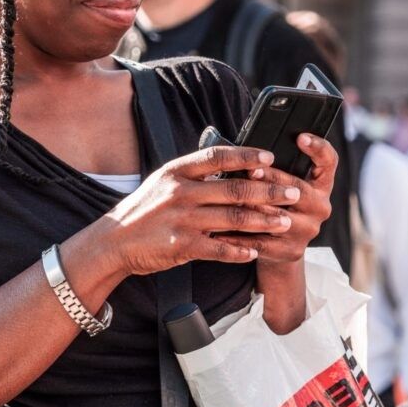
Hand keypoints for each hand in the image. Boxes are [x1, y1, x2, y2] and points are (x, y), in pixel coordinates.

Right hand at [105, 145, 303, 276]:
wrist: (114, 240)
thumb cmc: (144, 209)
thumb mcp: (164, 181)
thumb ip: (193, 173)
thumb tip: (229, 163)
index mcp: (177, 172)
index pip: (218, 157)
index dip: (246, 156)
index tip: (270, 159)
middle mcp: (181, 192)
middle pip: (234, 189)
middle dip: (269, 191)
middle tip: (293, 193)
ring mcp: (182, 220)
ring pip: (233, 219)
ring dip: (263, 221)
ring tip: (284, 221)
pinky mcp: (182, 246)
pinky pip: (219, 248)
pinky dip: (239, 250)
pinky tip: (255, 250)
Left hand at [211, 133, 336, 262]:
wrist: (281, 251)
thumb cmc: (276, 205)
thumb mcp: (283, 184)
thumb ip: (274, 167)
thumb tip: (246, 151)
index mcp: (321, 185)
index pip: (329, 161)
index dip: (318, 147)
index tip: (301, 137)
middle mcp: (320, 207)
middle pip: (297, 188)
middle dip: (271, 178)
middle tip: (250, 171)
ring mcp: (308, 230)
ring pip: (276, 215)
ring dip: (250, 207)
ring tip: (230, 200)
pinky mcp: (291, 250)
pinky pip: (260, 241)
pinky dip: (237, 236)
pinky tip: (219, 231)